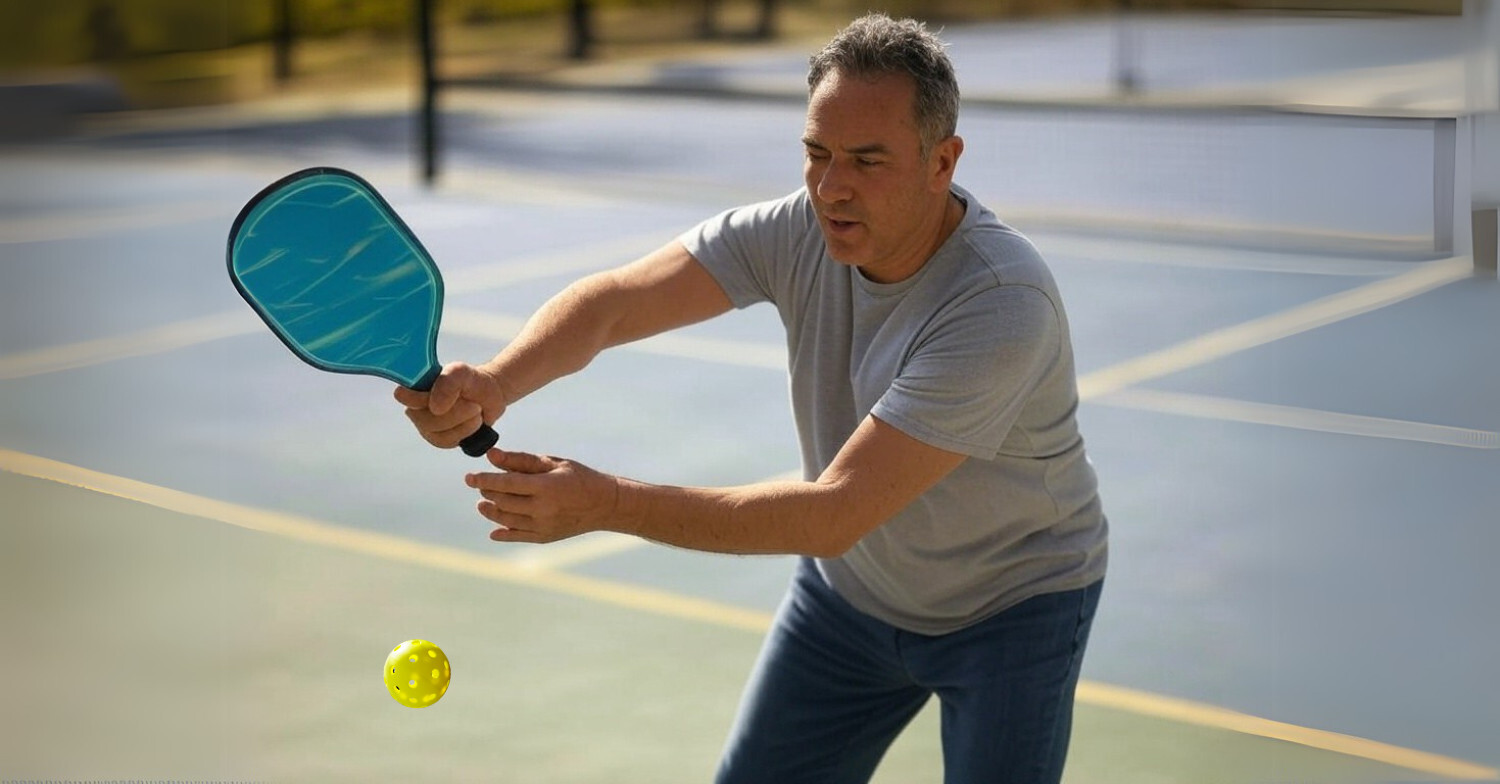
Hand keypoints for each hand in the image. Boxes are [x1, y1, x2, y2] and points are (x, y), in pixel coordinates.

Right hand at [394, 362, 506, 449]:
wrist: (489, 396)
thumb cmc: (471, 381)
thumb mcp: (462, 373)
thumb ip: (447, 383)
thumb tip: (434, 408)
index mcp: (415, 385)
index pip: (402, 395)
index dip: (418, 400)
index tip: (440, 401)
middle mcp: (415, 406)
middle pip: (425, 420)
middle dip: (455, 413)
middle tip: (474, 404)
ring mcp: (424, 424)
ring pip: (436, 432)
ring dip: (463, 421)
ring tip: (476, 410)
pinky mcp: (437, 438)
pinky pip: (446, 441)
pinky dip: (465, 431)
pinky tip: (472, 421)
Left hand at [466, 449, 620, 543]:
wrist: (604, 504)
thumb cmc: (578, 477)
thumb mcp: (552, 463)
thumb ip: (521, 460)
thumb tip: (492, 456)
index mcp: (545, 486)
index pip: (506, 483)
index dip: (484, 479)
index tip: (469, 477)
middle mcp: (543, 508)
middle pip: (503, 501)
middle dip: (487, 492)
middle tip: (480, 485)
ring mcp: (543, 525)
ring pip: (506, 520)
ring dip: (490, 511)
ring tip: (483, 504)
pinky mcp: (544, 537)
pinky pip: (517, 536)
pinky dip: (502, 533)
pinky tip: (494, 529)